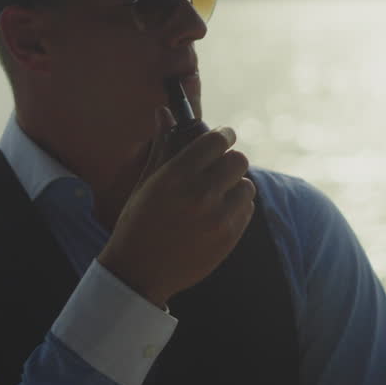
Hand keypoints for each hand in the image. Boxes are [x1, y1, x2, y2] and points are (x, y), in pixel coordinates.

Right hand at [96, 119, 255, 307]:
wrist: (139, 272)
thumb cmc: (138, 221)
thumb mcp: (147, 181)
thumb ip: (163, 145)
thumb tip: (165, 112)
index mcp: (176, 176)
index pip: (216, 141)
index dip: (223, 135)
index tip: (223, 136)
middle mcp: (200, 194)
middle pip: (238, 160)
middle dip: (229, 160)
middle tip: (219, 166)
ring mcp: (218, 218)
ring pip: (247, 185)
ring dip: (235, 185)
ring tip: (217, 194)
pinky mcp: (229, 238)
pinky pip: (247, 210)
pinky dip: (237, 207)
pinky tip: (217, 214)